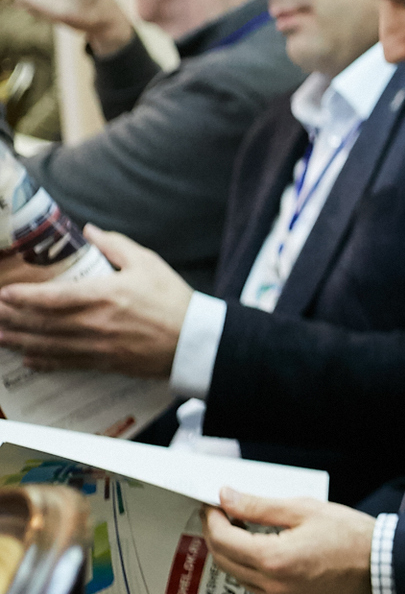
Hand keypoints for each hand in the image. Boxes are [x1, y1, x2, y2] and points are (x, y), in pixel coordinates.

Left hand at [0, 226, 191, 376]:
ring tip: (0, 337)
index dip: (23, 297)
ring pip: (50, 345)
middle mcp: (95, 323)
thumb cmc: (174, 300)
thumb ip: (115, 245)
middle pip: (43, 323)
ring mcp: (99, 346)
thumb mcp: (148, 263)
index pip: (52, 297)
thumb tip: (88, 230)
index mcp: (104, 295)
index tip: (3, 293)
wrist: (196, 340)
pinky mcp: (107, 363)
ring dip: (20, 341)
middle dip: (12, 320)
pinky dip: (46, 362)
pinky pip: (68, 363)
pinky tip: (29, 359)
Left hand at [203, 489, 373, 593]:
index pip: (224, 541)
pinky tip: (275, 558)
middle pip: (227, 563)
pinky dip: (261, 575)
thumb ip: (259, 506)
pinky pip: (267, 593)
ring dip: (238, 558)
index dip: (213, 521)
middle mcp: (276, 586)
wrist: (383, 564)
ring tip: (247, 536)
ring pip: (244, 580)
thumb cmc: (350, 534)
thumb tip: (227, 498)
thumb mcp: (304, 509)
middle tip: (224, 518)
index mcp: (275, 559)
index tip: (213, 507)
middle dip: (219, 538)